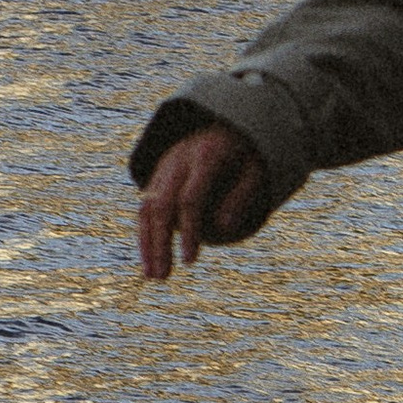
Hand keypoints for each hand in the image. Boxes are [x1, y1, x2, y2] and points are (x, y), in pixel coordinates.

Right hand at [137, 122, 269, 280]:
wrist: (224, 125)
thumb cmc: (246, 154)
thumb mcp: (256, 170)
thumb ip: (242, 196)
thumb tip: (224, 228)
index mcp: (205, 158)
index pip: (190, 199)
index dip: (189, 232)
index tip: (190, 262)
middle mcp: (177, 162)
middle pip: (161, 206)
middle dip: (159, 244)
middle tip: (161, 277)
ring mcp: (163, 168)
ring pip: (146, 207)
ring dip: (147, 243)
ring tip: (152, 276)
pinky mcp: (157, 177)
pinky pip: (145, 207)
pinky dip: (145, 233)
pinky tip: (150, 259)